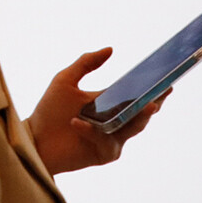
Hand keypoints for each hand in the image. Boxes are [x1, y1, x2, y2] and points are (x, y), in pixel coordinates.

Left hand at [26, 47, 163, 174]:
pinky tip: (77, 123)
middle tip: (162, 93)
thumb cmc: (49, 111)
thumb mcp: (65, 80)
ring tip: (146, 106)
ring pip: (132, 129)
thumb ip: (86, 63)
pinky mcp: (102, 154)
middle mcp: (114, 122)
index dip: (153, 90)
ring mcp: (111, 139)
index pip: (136, 96)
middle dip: (153, 103)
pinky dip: (93, 132)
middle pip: (141, 113)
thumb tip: (111, 48)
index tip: (167, 80)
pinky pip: (107, 142)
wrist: (34, 138)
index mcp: (109, 103)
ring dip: (139, 117)